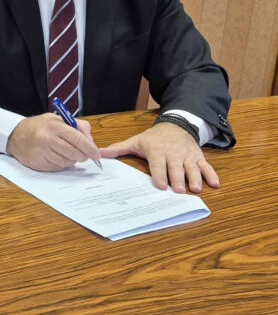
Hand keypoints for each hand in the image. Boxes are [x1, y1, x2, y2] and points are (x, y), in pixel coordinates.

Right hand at [7, 113, 99, 170]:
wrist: (15, 135)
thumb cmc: (39, 126)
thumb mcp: (57, 119)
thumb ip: (77, 127)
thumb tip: (91, 142)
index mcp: (55, 126)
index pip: (78, 140)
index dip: (90, 149)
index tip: (96, 154)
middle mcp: (48, 139)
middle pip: (75, 153)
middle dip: (83, 156)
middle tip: (83, 155)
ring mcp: (42, 152)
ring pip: (67, 162)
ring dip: (71, 160)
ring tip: (65, 152)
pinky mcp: (38, 163)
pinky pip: (58, 167)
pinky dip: (61, 164)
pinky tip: (55, 156)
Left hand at [100, 122, 218, 192]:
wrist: (176, 124)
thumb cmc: (153, 137)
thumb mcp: (135, 141)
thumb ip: (117, 149)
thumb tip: (98, 154)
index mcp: (157, 151)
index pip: (158, 164)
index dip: (160, 174)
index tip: (161, 185)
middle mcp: (173, 154)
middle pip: (176, 168)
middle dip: (178, 178)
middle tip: (179, 190)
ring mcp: (187, 156)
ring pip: (192, 168)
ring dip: (194, 178)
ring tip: (195, 189)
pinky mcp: (198, 157)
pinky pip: (206, 166)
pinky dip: (211, 174)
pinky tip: (215, 184)